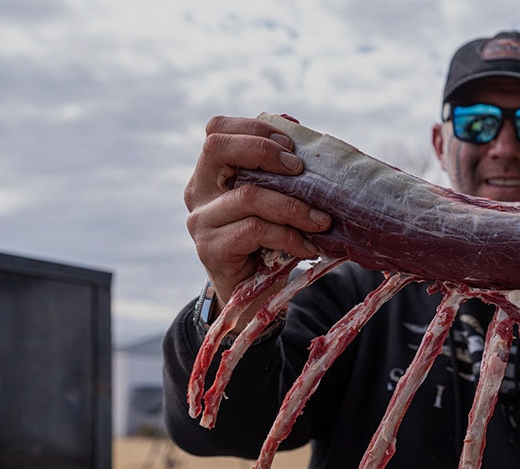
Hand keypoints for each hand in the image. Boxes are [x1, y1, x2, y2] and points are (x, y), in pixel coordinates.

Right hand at [184, 115, 331, 309]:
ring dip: (294, 206)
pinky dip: (289, 235)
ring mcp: (200, 221)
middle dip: (264, 150)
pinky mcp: (210, 249)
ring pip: (248, 195)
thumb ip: (279, 168)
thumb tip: (293, 122)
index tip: (291, 146)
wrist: (253, 296)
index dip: (255, 128)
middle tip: (299, 169)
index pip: (217, 129)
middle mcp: (198, 192)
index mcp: (210, 172)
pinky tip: (308, 246)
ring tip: (322, 221)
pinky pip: (254, 230)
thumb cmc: (269, 241)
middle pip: (217, 148)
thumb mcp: (275, 199)